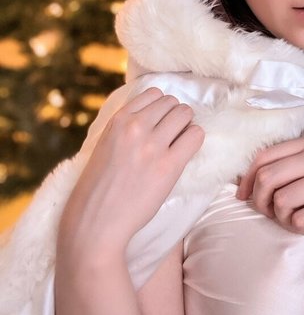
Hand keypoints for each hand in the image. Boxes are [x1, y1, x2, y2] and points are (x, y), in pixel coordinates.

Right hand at [58, 88, 204, 258]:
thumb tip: (155, 115)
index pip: (153, 94)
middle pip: (172, 103)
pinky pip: (195, 136)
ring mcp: (153, 145)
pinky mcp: (169, 165)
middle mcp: (136, 127)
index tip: (160, 122)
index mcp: (118, 120)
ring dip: (186, 126)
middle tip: (171, 135)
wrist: (96, 221)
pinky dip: (194, 140)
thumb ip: (127, 127)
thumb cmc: (100, 186)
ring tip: (179, 142)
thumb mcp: (106, 144)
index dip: (160, 107)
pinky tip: (185, 151)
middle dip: (175, 116)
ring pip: (185, 114)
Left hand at [237, 134, 303, 233]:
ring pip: (282, 200)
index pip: (264, 157)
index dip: (247, 179)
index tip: (243, 195)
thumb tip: (263, 174)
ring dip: (279, 216)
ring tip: (290, 219)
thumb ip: (302, 156)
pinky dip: (297, 227)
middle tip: (267, 211)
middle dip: (258, 200)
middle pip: (267, 179)